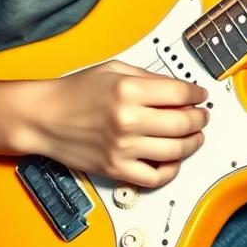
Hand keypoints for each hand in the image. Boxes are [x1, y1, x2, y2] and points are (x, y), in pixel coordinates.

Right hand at [28, 60, 208, 188]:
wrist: (44, 116)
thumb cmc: (74, 92)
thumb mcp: (113, 69)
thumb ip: (147, 77)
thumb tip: (178, 88)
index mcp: (128, 90)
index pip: (179, 92)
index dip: (197, 93)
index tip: (201, 95)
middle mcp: (127, 120)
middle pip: (182, 123)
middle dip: (199, 118)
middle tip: (202, 115)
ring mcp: (123, 148)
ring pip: (175, 151)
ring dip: (192, 143)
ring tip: (194, 136)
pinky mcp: (116, 169)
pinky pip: (155, 177)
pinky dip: (171, 170)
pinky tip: (173, 160)